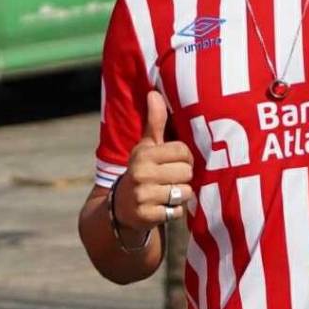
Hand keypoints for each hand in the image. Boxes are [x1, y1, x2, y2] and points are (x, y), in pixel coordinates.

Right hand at [114, 91, 194, 232]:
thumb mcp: (146, 147)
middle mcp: (141, 173)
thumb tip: (154, 93)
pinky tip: (162, 207)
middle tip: (169, 179)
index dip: (184, 158)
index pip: (183, 151)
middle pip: (187, 172)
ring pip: (185, 193)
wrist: (121, 207)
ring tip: (166, 193)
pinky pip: (177, 212)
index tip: (174, 162)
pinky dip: (173, 211)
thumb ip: (155, 122)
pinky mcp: (147, 215)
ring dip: (180, 195)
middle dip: (183, 178)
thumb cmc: (142, 171)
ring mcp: (143, 195)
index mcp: (143, 153)